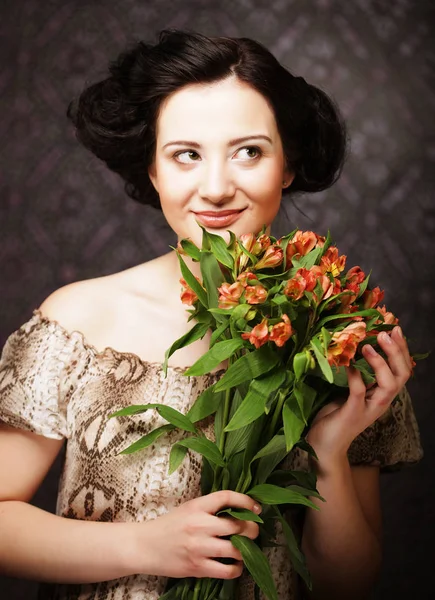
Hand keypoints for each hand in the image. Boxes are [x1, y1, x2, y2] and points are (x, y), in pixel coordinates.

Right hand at [133, 490, 260, 578]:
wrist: (145, 546)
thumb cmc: (169, 525)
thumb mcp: (189, 509)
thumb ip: (210, 508)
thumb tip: (239, 510)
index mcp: (197, 506)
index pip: (227, 497)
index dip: (246, 501)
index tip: (256, 507)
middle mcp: (200, 525)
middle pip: (238, 526)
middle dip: (252, 529)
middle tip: (253, 531)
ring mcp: (199, 548)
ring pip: (236, 549)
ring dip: (246, 549)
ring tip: (246, 548)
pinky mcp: (197, 567)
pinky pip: (227, 570)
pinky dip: (237, 569)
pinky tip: (236, 565)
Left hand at [306, 325, 412, 468]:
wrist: (324, 445)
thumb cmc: (336, 416)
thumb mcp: (351, 391)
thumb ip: (359, 375)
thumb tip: (356, 345)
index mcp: (382, 394)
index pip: (402, 370)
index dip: (402, 349)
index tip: (394, 329)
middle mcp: (380, 401)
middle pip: (402, 375)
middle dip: (397, 352)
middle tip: (385, 333)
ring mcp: (368, 409)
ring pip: (389, 385)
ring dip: (381, 363)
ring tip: (368, 346)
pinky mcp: (352, 413)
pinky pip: (358, 391)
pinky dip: (355, 375)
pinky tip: (348, 363)